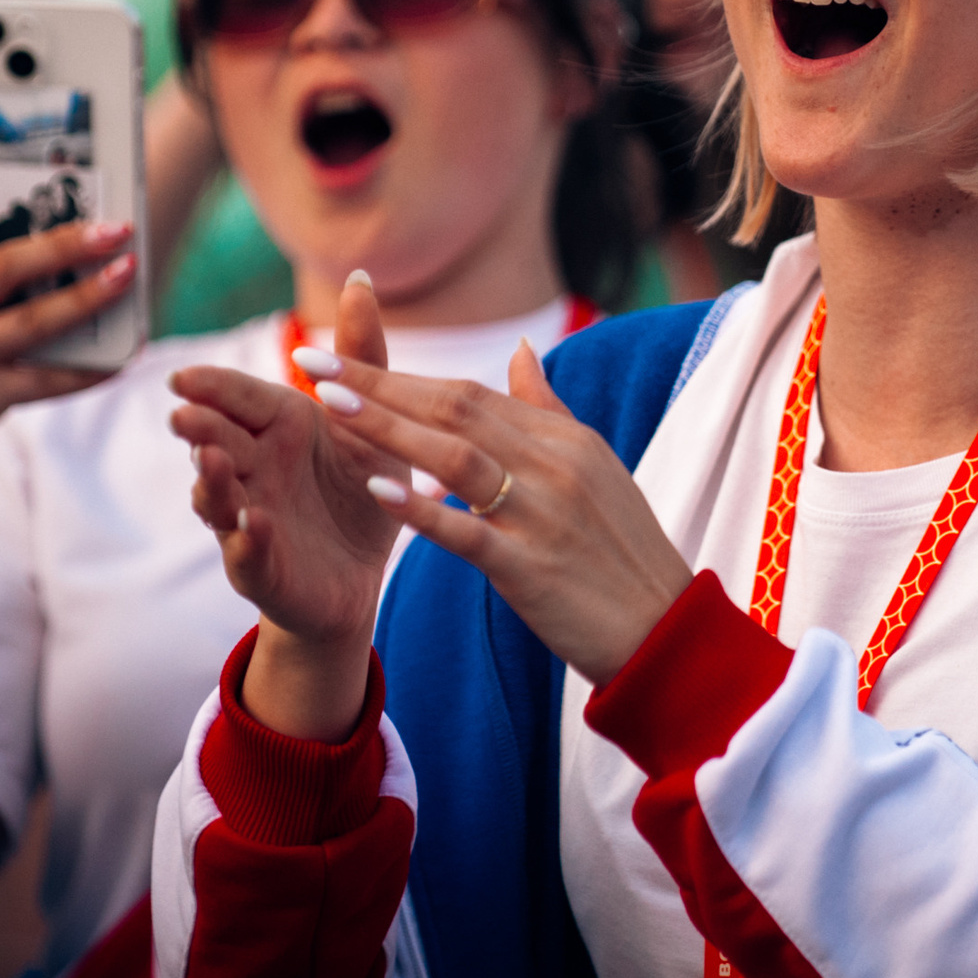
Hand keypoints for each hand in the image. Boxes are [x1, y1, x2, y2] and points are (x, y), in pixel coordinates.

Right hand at [172, 275, 408, 738]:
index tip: (183, 376)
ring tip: (209, 462)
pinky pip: (249, 556)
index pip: (238, 398)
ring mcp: (249, 519)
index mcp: (276, 427)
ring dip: (211, 482)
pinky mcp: (263, 569)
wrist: (363, 572)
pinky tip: (252, 524)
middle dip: (199, 428)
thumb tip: (359, 275)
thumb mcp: (369, 420)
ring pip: (220, 498)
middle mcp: (252, 469)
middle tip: (183, 413)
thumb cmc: (358, 486)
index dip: (211, 389)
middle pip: (218, 442)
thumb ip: (361, 354)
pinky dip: (247, 541)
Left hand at [304, 341, 693, 685]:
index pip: (472, 392)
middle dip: (380, 383)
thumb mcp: (594, 466)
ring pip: (455, 455)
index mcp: (564, 438)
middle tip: (313, 361)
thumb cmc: (623, 550)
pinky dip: (421, 508)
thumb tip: (520, 349)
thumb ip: (547, 408)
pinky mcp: (531, 567)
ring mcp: (543, 513)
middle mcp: (553, 463)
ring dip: (388, 427)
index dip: (402, 373)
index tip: (341, 357)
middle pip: (456, 408)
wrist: (664, 628)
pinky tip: (375, 489)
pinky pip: (467, 531)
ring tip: (330, 405)